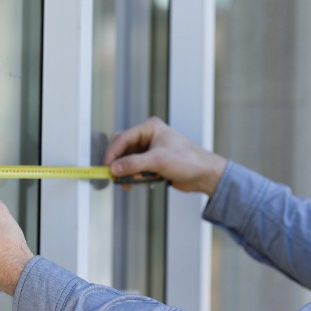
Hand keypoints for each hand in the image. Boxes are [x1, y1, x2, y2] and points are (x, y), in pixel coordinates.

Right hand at [104, 117, 227, 195]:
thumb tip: (114, 168)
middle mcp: (149, 136)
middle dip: (120, 164)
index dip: (112, 153)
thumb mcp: (158, 161)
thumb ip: (133, 164)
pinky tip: (145, 182)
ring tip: (132, 183)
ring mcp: (151, 149)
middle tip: (115, 176)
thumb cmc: (189, 160)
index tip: (106, 167)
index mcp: (150, 127)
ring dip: (129, 172)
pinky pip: (137, 168)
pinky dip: (137, 177)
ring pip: (129, 160)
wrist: (205, 174)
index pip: (123, 138)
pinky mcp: (154, 162)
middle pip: (123, 149)